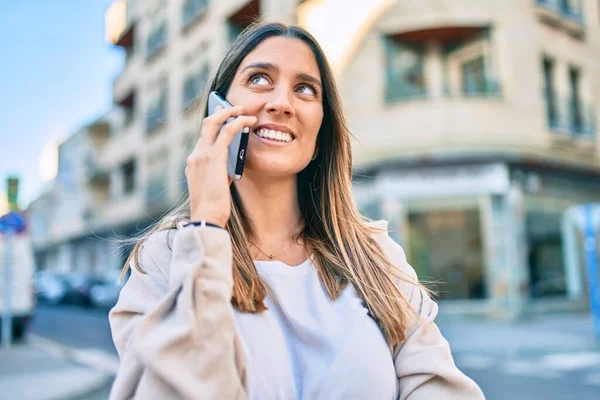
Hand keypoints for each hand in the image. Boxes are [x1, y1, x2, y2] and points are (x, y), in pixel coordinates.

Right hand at [186, 105, 256, 227]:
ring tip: (244, 111)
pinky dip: (238, 122)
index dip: (216, 127)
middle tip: (234, 108)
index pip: (204, 138)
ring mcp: (201, 155)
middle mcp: (194, 156)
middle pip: (205, 124)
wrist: (207, 218)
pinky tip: (249, 121)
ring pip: (214, 123)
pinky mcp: (213, 158)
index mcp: (193, 163)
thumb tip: (234, 161)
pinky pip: (226, 132)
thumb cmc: (214, 208)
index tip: (225, 119)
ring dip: (230, 113)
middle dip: (220, 112)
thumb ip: (222, 172)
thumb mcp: (217, 186)